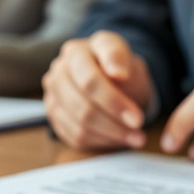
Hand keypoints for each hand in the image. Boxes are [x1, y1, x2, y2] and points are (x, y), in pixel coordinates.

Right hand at [42, 31, 152, 149]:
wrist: (113, 79)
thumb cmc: (118, 66)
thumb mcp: (125, 55)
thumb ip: (119, 58)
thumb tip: (118, 73)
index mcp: (74, 53)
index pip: (89, 81)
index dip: (113, 102)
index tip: (137, 119)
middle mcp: (58, 73)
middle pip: (82, 107)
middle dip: (114, 124)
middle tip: (140, 134)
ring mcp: (53, 96)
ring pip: (79, 126)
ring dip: (111, 136)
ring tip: (135, 138)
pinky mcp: (55, 117)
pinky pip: (76, 137)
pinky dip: (101, 141)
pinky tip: (118, 138)